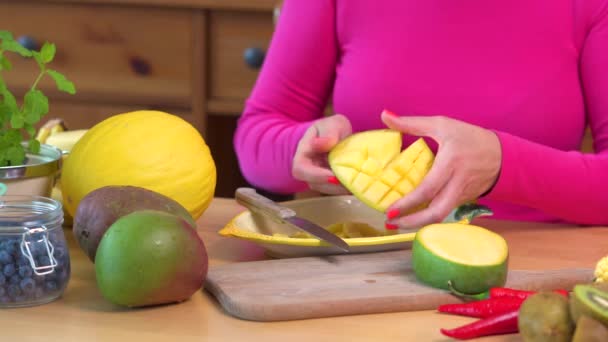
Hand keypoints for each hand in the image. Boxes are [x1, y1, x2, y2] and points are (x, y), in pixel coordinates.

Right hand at [292, 114, 352, 193]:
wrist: (335, 134)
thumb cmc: (331, 128)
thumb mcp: (332, 124)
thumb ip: (328, 133)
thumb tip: (322, 144)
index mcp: (302, 154)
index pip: (301, 169)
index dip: (315, 175)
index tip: (333, 176)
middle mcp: (307, 170)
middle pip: (315, 184)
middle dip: (334, 186)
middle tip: (352, 184)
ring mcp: (318, 178)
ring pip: (327, 189)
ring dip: (342, 189)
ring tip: (358, 185)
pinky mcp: (329, 182)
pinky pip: (336, 189)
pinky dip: (347, 188)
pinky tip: (360, 185)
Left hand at [382, 111, 501, 229]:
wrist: (502, 154)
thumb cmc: (468, 137)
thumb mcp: (441, 124)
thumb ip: (410, 123)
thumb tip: (384, 115)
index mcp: (451, 163)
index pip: (427, 189)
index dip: (408, 203)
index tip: (390, 211)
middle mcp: (458, 183)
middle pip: (436, 212)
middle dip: (412, 222)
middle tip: (391, 223)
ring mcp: (462, 195)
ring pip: (440, 216)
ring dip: (418, 223)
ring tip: (398, 223)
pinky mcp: (465, 201)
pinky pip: (444, 211)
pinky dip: (427, 215)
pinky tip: (413, 215)